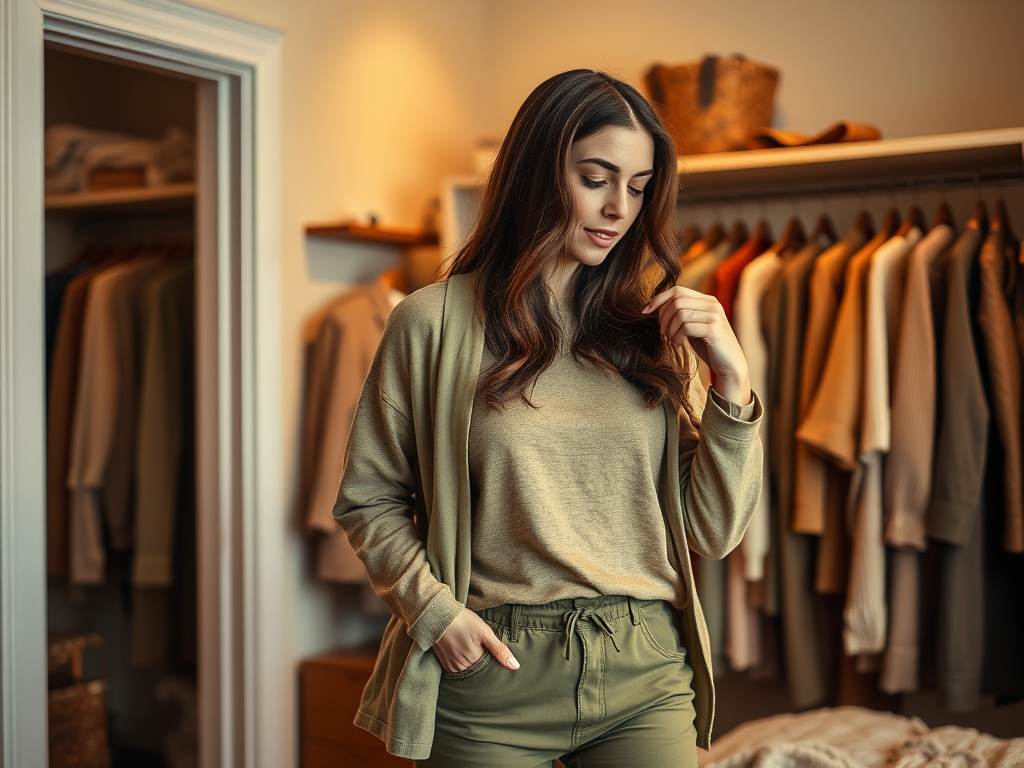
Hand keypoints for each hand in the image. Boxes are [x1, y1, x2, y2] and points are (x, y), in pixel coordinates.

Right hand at [433, 608, 519, 672]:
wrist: (439, 615)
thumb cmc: (463, 620)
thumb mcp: (484, 632)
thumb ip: (499, 650)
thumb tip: (515, 666)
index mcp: (475, 660)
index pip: (490, 668)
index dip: (494, 661)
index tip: (493, 652)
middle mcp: (463, 668)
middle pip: (479, 670)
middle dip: (484, 663)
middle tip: (482, 647)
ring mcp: (453, 667)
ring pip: (469, 670)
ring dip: (473, 663)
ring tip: (472, 648)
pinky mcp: (445, 665)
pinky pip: (459, 669)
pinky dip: (464, 663)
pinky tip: (464, 651)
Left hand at [643, 286, 751, 405]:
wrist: (729, 365)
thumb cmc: (708, 346)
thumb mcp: (691, 327)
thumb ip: (679, 315)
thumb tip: (652, 308)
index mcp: (706, 300)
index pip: (677, 290)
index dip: (658, 299)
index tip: (645, 312)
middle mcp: (712, 304)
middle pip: (676, 300)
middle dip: (663, 317)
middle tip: (662, 333)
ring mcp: (715, 316)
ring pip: (680, 313)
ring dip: (669, 329)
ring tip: (670, 340)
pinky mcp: (714, 329)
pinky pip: (686, 327)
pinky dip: (677, 337)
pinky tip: (678, 344)